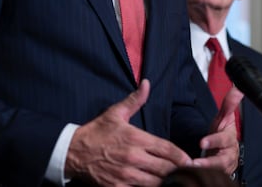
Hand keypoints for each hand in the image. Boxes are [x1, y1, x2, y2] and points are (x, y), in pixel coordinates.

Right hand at [65, 79, 192, 185]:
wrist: (73, 152)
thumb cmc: (96, 132)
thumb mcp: (116, 113)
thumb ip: (135, 100)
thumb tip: (146, 84)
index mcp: (136, 139)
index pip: (167, 149)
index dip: (181, 156)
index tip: (188, 160)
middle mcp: (133, 158)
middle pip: (165, 168)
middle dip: (175, 170)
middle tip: (182, 171)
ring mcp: (125, 175)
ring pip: (155, 183)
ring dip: (163, 181)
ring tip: (169, 179)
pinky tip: (150, 184)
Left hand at [192, 86, 242, 174]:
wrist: (224, 153)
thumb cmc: (223, 135)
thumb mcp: (224, 119)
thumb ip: (229, 104)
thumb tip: (237, 88)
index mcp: (230, 140)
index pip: (224, 140)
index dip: (214, 141)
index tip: (202, 142)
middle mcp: (229, 155)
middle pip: (222, 161)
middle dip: (209, 162)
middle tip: (195, 163)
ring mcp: (224, 167)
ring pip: (217, 171)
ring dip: (204, 171)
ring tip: (191, 169)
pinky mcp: (219, 174)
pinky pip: (211, 177)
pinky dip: (202, 176)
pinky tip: (190, 174)